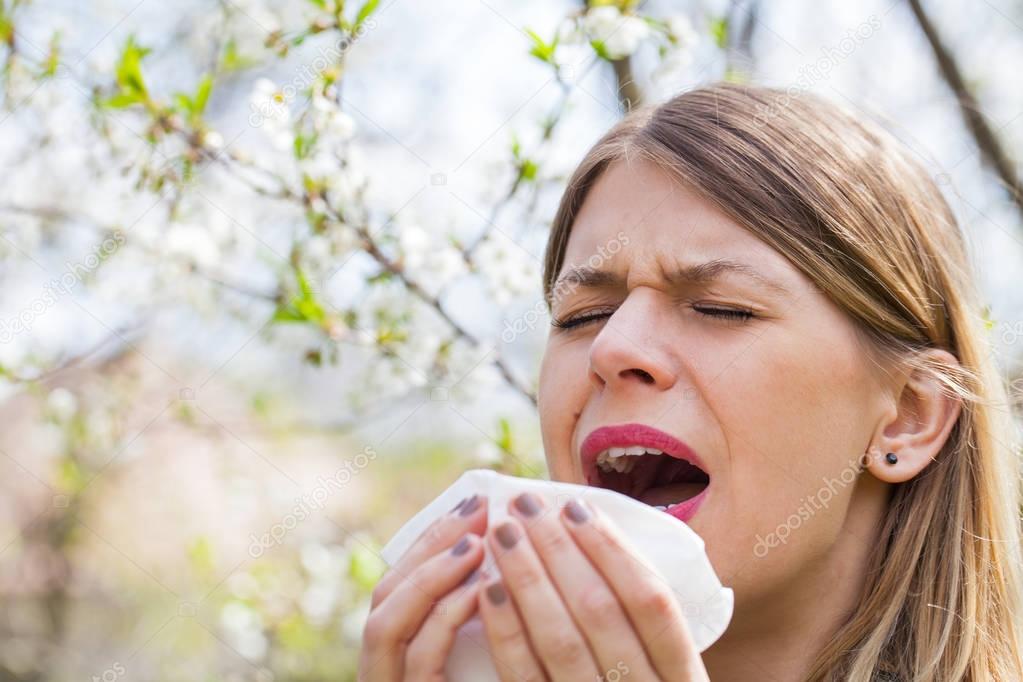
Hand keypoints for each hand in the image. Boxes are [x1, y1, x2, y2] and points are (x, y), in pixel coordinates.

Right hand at [358, 494, 487, 680]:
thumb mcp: (478, 651)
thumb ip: (472, 612)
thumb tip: (495, 548)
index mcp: (393, 655)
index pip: (397, 587)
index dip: (429, 542)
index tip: (470, 505)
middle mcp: (381, 670)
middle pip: (387, 595)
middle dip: (431, 546)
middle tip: (478, 508)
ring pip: (388, 623)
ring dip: (431, 575)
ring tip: (477, 542)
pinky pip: (421, 658)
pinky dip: (446, 618)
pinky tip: (479, 589)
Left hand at [477, 493, 709, 681]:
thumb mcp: (663, 675)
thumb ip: (641, 624)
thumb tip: (595, 538)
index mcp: (684, 681)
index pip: (653, 602)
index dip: (613, 549)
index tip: (576, 507)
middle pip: (601, 611)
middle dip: (559, 550)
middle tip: (526, 504)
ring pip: (560, 639)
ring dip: (528, 578)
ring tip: (503, 532)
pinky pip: (525, 676)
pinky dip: (505, 629)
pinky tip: (489, 588)